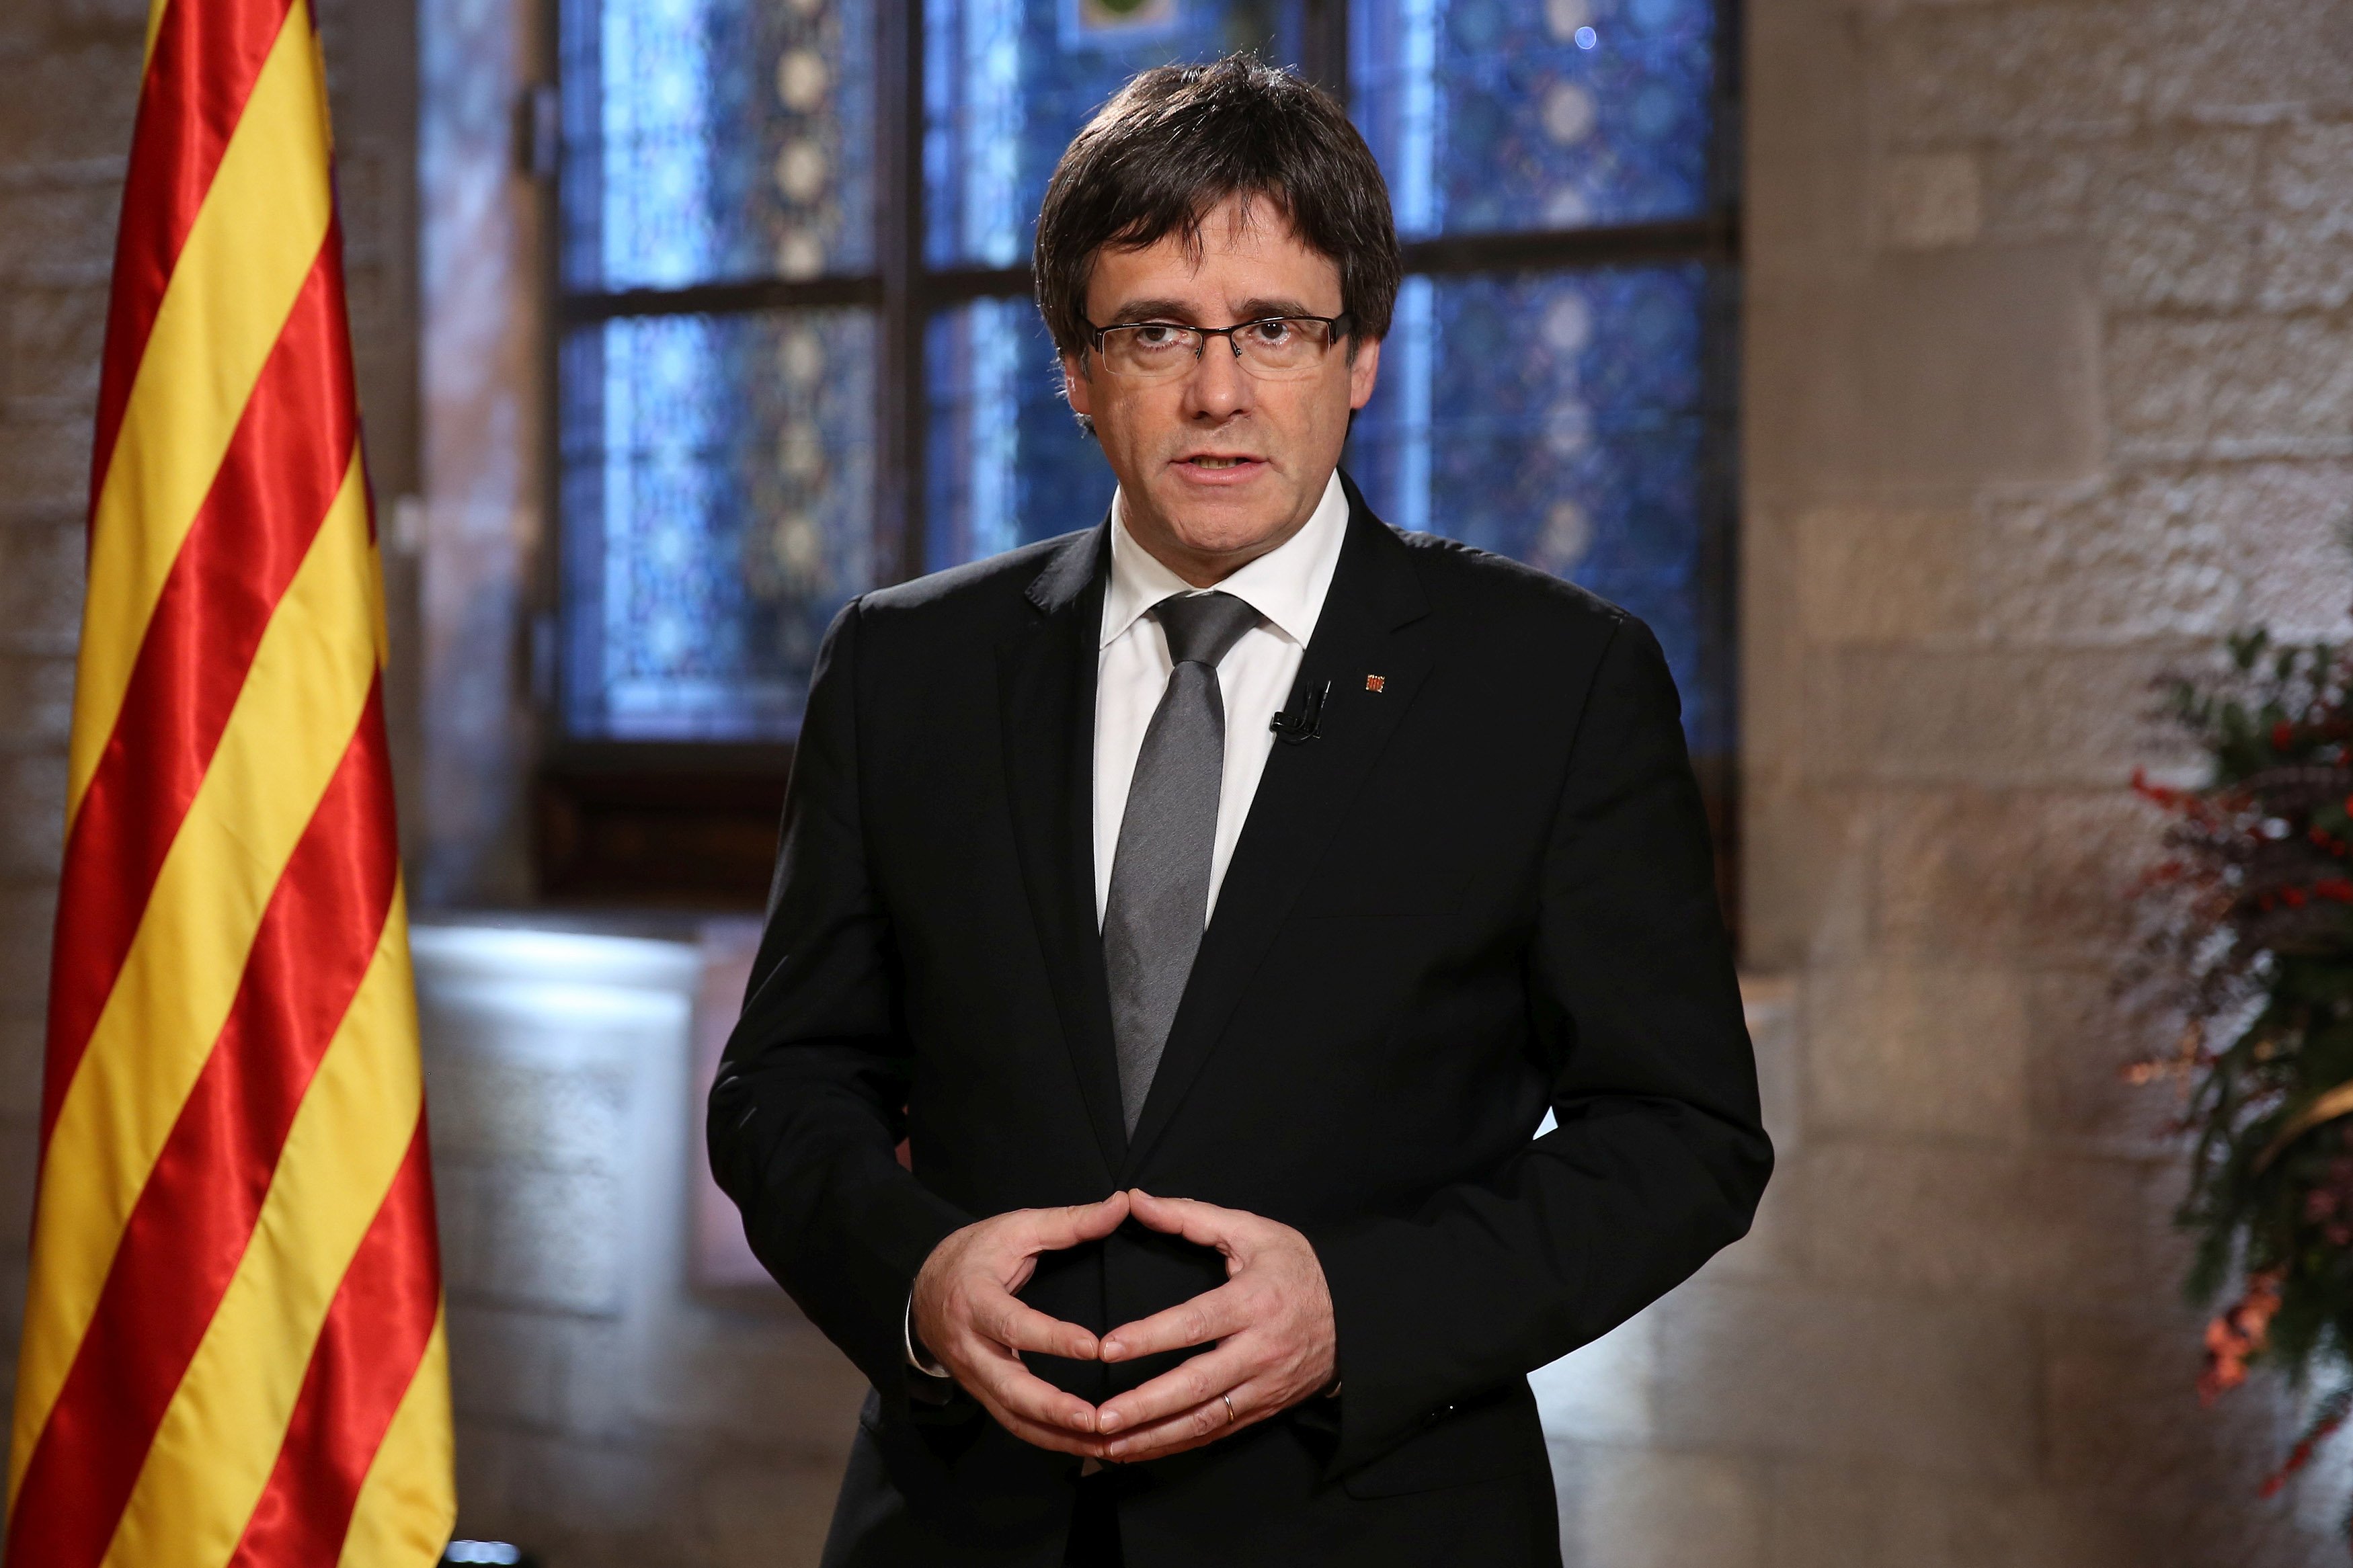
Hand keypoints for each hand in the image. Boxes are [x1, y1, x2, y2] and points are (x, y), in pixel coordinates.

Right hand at [911, 1192, 1129, 1456]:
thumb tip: (1120, 1204)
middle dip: (1054, 1408)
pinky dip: (1050, 1441)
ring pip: (1013, 1417)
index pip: (1013, 1325)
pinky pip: (1015, 1425)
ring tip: (1104, 1445)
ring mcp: (974, 1377)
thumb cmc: (975, 1253)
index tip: (1094, 1347)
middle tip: (1097, 1420)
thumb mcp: (1015, 1228)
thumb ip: (1068, 1222)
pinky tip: (1086, 1448)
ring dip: (1058, 1436)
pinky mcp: (983, 1395)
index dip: (1052, 1339)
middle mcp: (970, 1347)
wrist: (920, 1287)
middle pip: (1009, 1388)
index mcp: (975, 1301)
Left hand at [1093, 1189, 1335, 1462]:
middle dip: (1146, 1404)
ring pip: (1204, 1420)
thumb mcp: (1253, 1232)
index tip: (1108, 1348)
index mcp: (1254, 1303)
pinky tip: (1140, 1449)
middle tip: (1101, 1416)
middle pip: (1197, 1385)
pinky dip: (1175, 1445)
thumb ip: (1192, 1217)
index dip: (1150, 1337)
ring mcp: (1262, 1387)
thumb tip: (1138, 1201)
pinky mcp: (1262, 1410)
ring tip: (1108, 1443)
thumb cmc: (1295, 1270)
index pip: (1197, 1324)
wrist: (1355, 1319)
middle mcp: (1259, 1351)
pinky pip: (1215, 1433)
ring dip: (1154, 1436)